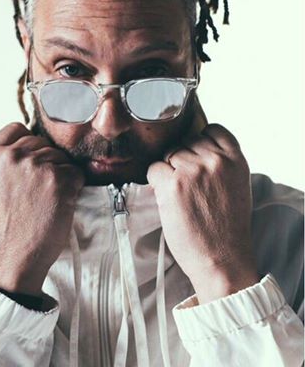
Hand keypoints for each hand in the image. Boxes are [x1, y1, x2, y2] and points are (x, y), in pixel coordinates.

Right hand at [0, 122, 84, 296]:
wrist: (13, 255)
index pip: (16, 127)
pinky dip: (74, 185)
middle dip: (45, 160)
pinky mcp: (60, 179)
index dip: (27, 142)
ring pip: (60, 156)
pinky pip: (76, 171)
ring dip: (60, 174)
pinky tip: (60, 202)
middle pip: (41, 142)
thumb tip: (27, 142)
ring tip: (46, 198)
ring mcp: (37, 166)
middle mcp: (13, 156)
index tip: (30, 158)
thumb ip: (4, 159)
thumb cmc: (4, 222)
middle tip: (38, 189)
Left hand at [147, 123, 258, 303]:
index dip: (200, 143)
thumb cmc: (227, 227)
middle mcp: (215, 160)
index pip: (211, 130)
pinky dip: (155, 181)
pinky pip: (153, 168)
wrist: (222, 260)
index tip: (196, 158)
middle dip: (182, 160)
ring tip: (182, 195)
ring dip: (169, 171)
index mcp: (236, 159)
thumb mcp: (236, 184)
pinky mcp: (172, 184)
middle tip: (189, 186)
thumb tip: (195, 146)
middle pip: (186, 142)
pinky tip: (168, 198)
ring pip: (168, 154)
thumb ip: (220, 162)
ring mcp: (192, 170)